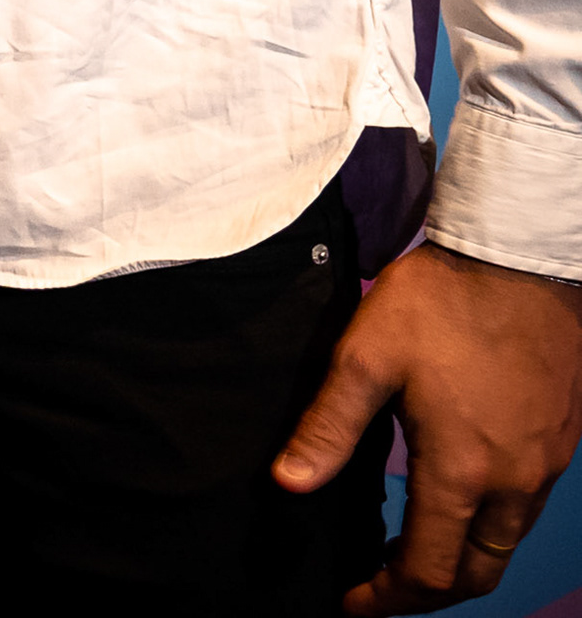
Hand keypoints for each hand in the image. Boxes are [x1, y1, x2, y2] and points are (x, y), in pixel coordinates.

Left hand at [278, 239, 581, 611]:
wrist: (518, 260)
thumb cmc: (440, 304)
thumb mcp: (364, 359)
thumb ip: (328, 429)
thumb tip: (288, 484)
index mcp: (463, 471)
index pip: (429, 570)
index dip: (388, 597)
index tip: (353, 604)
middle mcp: (514, 482)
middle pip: (478, 573)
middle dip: (429, 594)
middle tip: (382, 589)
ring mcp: (544, 464)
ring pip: (507, 544)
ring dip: (462, 562)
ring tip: (413, 552)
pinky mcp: (559, 441)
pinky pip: (527, 509)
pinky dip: (489, 528)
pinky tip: (457, 503)